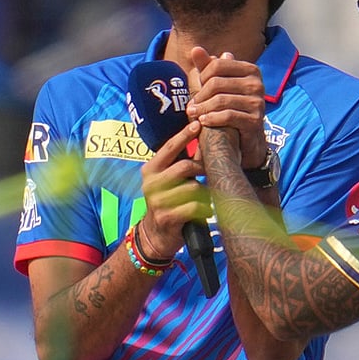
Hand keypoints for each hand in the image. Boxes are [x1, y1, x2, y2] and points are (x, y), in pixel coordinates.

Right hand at [138, 119, 210, 258]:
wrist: (155, 235)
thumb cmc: (167, 202)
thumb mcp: (167, 180)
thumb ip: (179, 162)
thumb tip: (201, 140)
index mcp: (150, 170)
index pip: (168, 147)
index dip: (184, 135)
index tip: (198, 124)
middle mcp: (151, 183)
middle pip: (185, 166)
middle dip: (202, 169)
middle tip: (208, 173)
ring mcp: (158, 201)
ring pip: (193, 187)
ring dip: (203, 193)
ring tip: (201, 199)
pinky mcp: (167, 217)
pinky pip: (195, 206)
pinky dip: (204, 209)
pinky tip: (202, 212)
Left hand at [188, 46, 267, 168]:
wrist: (247, 140)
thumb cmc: (230, 109)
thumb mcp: (218, 87)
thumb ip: (207, 68)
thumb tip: (196, 48)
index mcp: (250, 70)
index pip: (218, 64)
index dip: (202, 76)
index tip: (196, 89)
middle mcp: (257, 83)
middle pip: (217, 83)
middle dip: (200, 96)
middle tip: (190, 107)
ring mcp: (258, 102)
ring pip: (220, 100)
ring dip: (202, 109)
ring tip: (193, 115)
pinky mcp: (256, 120)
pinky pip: (228, 116)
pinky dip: (212, 119)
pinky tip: (204, 122)